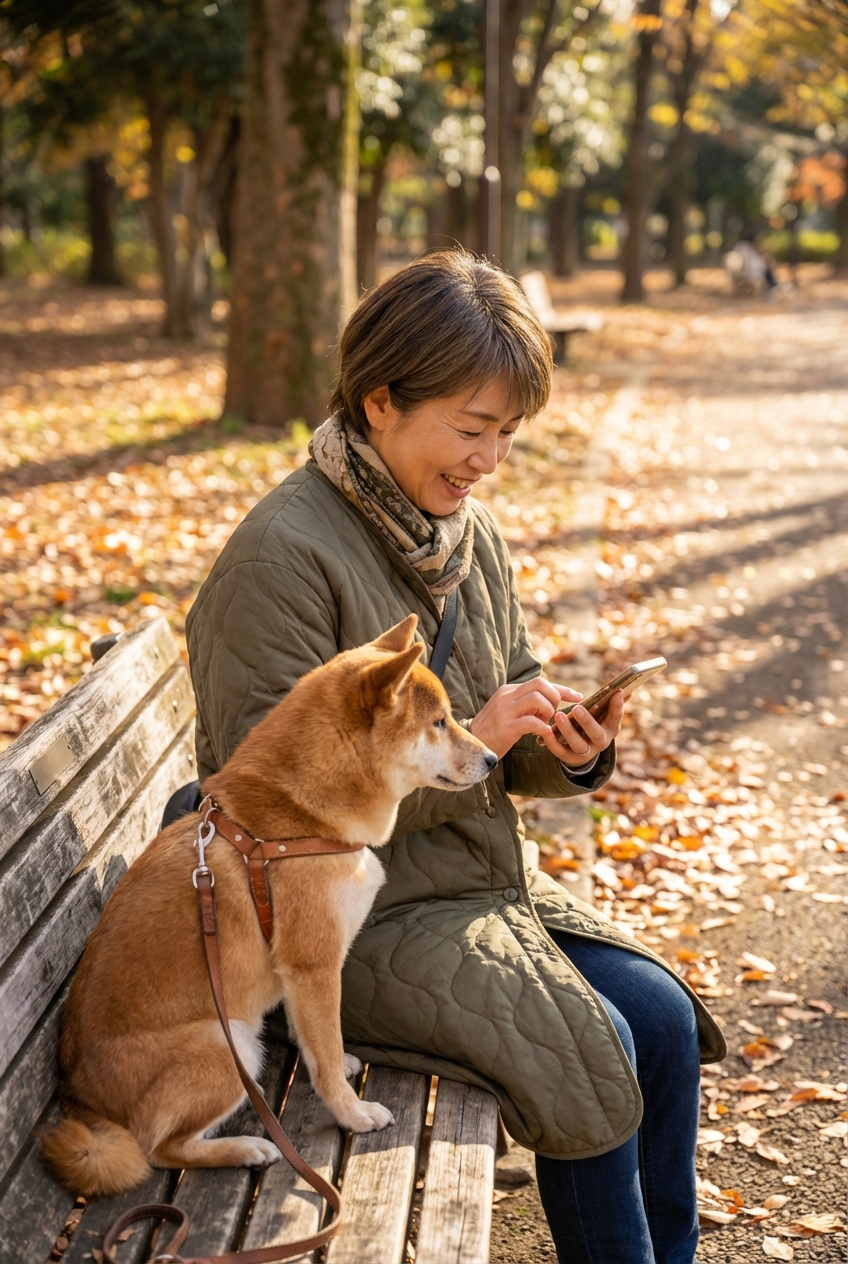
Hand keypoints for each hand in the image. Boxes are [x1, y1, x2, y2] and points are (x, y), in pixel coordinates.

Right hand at [469, 679, 585, 759]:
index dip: (562, 689)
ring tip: (545, 724)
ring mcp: (505, 711)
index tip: (578, 696)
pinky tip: (543, 735)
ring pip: (538, 700)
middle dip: (555, 698)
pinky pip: (532, 722)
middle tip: (555, 715)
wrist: (471, 747)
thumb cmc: (494, 731)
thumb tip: (551, 702)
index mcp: (509, 691)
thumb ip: (526, 705)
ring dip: (549, 713)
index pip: (541, 682)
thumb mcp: (509, 712)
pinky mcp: (505, 727)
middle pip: (541, 684)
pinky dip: (543, 728)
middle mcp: (507, 696)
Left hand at [543, 691, 624, 768]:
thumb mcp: (603, 715)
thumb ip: (612, 704)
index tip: (616, 692)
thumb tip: (624, 689)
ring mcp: (585, 752)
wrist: (580, 749)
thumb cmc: (593, 724)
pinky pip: (559, 751)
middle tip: (577, 708)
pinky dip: (552, 741)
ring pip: (578, 744)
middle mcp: (600, 742)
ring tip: (558, 715)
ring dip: (568, 730)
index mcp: (610, 729)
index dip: (617, 706)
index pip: (616, 718)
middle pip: (596, 734)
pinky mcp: (568, 757)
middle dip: (587, 721)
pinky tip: (546, 729)